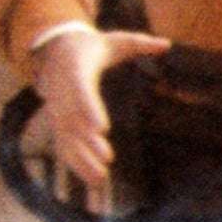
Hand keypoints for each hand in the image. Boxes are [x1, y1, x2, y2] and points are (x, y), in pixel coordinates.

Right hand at [32, 25, 169, 187]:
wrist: (55, 51)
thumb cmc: (91, 47)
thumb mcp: (115, 40)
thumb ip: (140, 43)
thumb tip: (167, 44)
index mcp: (75, 69)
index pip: (80, 91)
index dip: (89, 110)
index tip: (102, 128)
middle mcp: (62, 93)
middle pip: (72, 120)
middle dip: (88, 142)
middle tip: (107, 158)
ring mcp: (57, 110)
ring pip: (66, 138)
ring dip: (81, 160)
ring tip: (100, 179)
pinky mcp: (58, 123)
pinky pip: (64, 145)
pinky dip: (75, 164)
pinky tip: (92, 181)